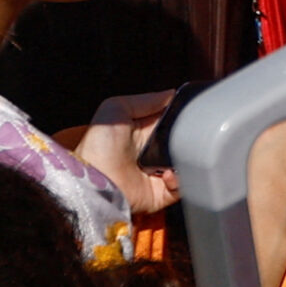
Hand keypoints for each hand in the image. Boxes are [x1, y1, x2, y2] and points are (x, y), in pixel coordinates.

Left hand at [67, 90, 180, 218]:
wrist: (93, 182)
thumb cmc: (98, 146)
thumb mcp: (115, 109)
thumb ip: (145, 100)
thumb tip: (171, 94)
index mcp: (145, 132)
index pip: (173, 119)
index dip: (183, 114)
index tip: (192, 109)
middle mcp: (153, 152)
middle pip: (183, 140)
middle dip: (190, 136)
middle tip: (189, 134)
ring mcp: (157, 173)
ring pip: (187, 163)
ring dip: (187, 158)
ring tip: (177, 156)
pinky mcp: (160, 193)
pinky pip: (181, 187)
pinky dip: (181, 180)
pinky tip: (168, 174)